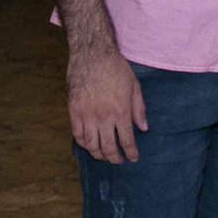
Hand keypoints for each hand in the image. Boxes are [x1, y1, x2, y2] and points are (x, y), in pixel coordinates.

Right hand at [68, 46, 146, 164]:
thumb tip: (144, 128)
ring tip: (103, 156)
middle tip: (118, 161)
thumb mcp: (134, 87)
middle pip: (108, 147)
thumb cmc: (116, 69)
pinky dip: (83, 143)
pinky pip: (77, 134)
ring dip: (98, 154)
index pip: (127, 141)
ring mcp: (87, 116)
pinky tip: (89, 145)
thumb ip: (139, 109)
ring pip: (91, 145)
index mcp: (121, 112)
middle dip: (114, 158)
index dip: (130, 153)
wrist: (92, 56)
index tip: (133, 158)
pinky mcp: (74, 112)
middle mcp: (104, 118)